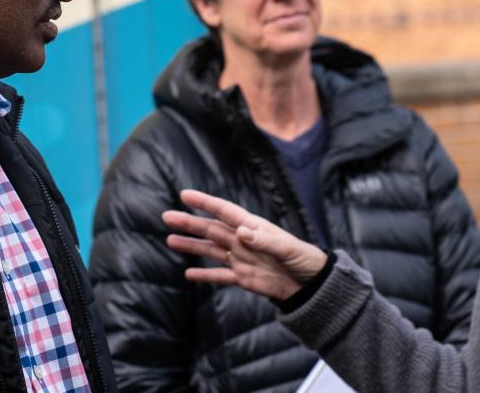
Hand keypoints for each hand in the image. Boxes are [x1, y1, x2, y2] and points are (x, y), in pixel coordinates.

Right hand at [162, 189, 327, 300]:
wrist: (312, 285)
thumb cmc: (304, 260)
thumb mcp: (287, 249)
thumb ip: (265, 241)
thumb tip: (242, 232)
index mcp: (253, 227)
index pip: (225, 211)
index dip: (205, 203)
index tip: (185, 195)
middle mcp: (243, 240)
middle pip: (211, 229)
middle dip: (189, 223)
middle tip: (167, 216)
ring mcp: (242, 259)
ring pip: (211, 250)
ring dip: (192, 245)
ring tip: (170, 240)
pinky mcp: (243, 278)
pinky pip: (219, 275)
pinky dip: (204, 275)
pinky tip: (188, 273)